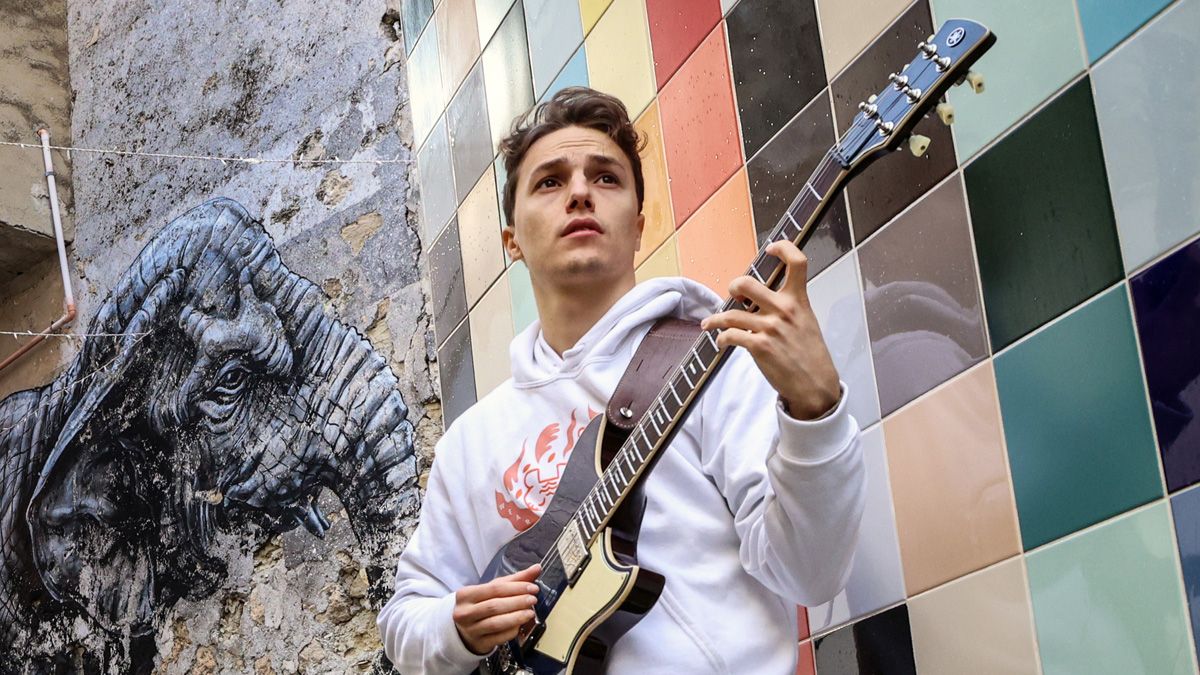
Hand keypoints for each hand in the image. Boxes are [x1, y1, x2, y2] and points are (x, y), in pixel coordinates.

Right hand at [453, 564, 540, 654]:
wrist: (464, 629)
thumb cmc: (479, 605)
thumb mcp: (492, 589)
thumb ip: (514, 579)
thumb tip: (536, 569)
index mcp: (466, 595)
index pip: (494, 589)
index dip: (516, 588)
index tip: (532, 587)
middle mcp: (465, 613)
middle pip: (495, 606)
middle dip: (517, 602)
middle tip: (532, 599)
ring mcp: (471, 630)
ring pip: (496, 623)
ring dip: (516, 617)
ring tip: (530, 612)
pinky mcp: (479, 643)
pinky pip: (499, 637)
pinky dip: (512, 630)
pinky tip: (520, 625)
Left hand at [700, 241, 840, 419]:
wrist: (816, 385)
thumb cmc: (810, 354)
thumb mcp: (806, 321)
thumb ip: (788, 306)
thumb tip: (760, 299)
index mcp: (798, 300)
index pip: (797, 262)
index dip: (783, 247)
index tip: (770, 248)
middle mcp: (784, 309)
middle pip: (746, 283)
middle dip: (733, 288)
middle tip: (735, 298)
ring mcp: (771, 328)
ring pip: (730, 313)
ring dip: (715, 319)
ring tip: (711, 324)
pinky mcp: (759, 346)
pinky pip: (729, 335)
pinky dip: (720, 338)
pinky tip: (721, 341)